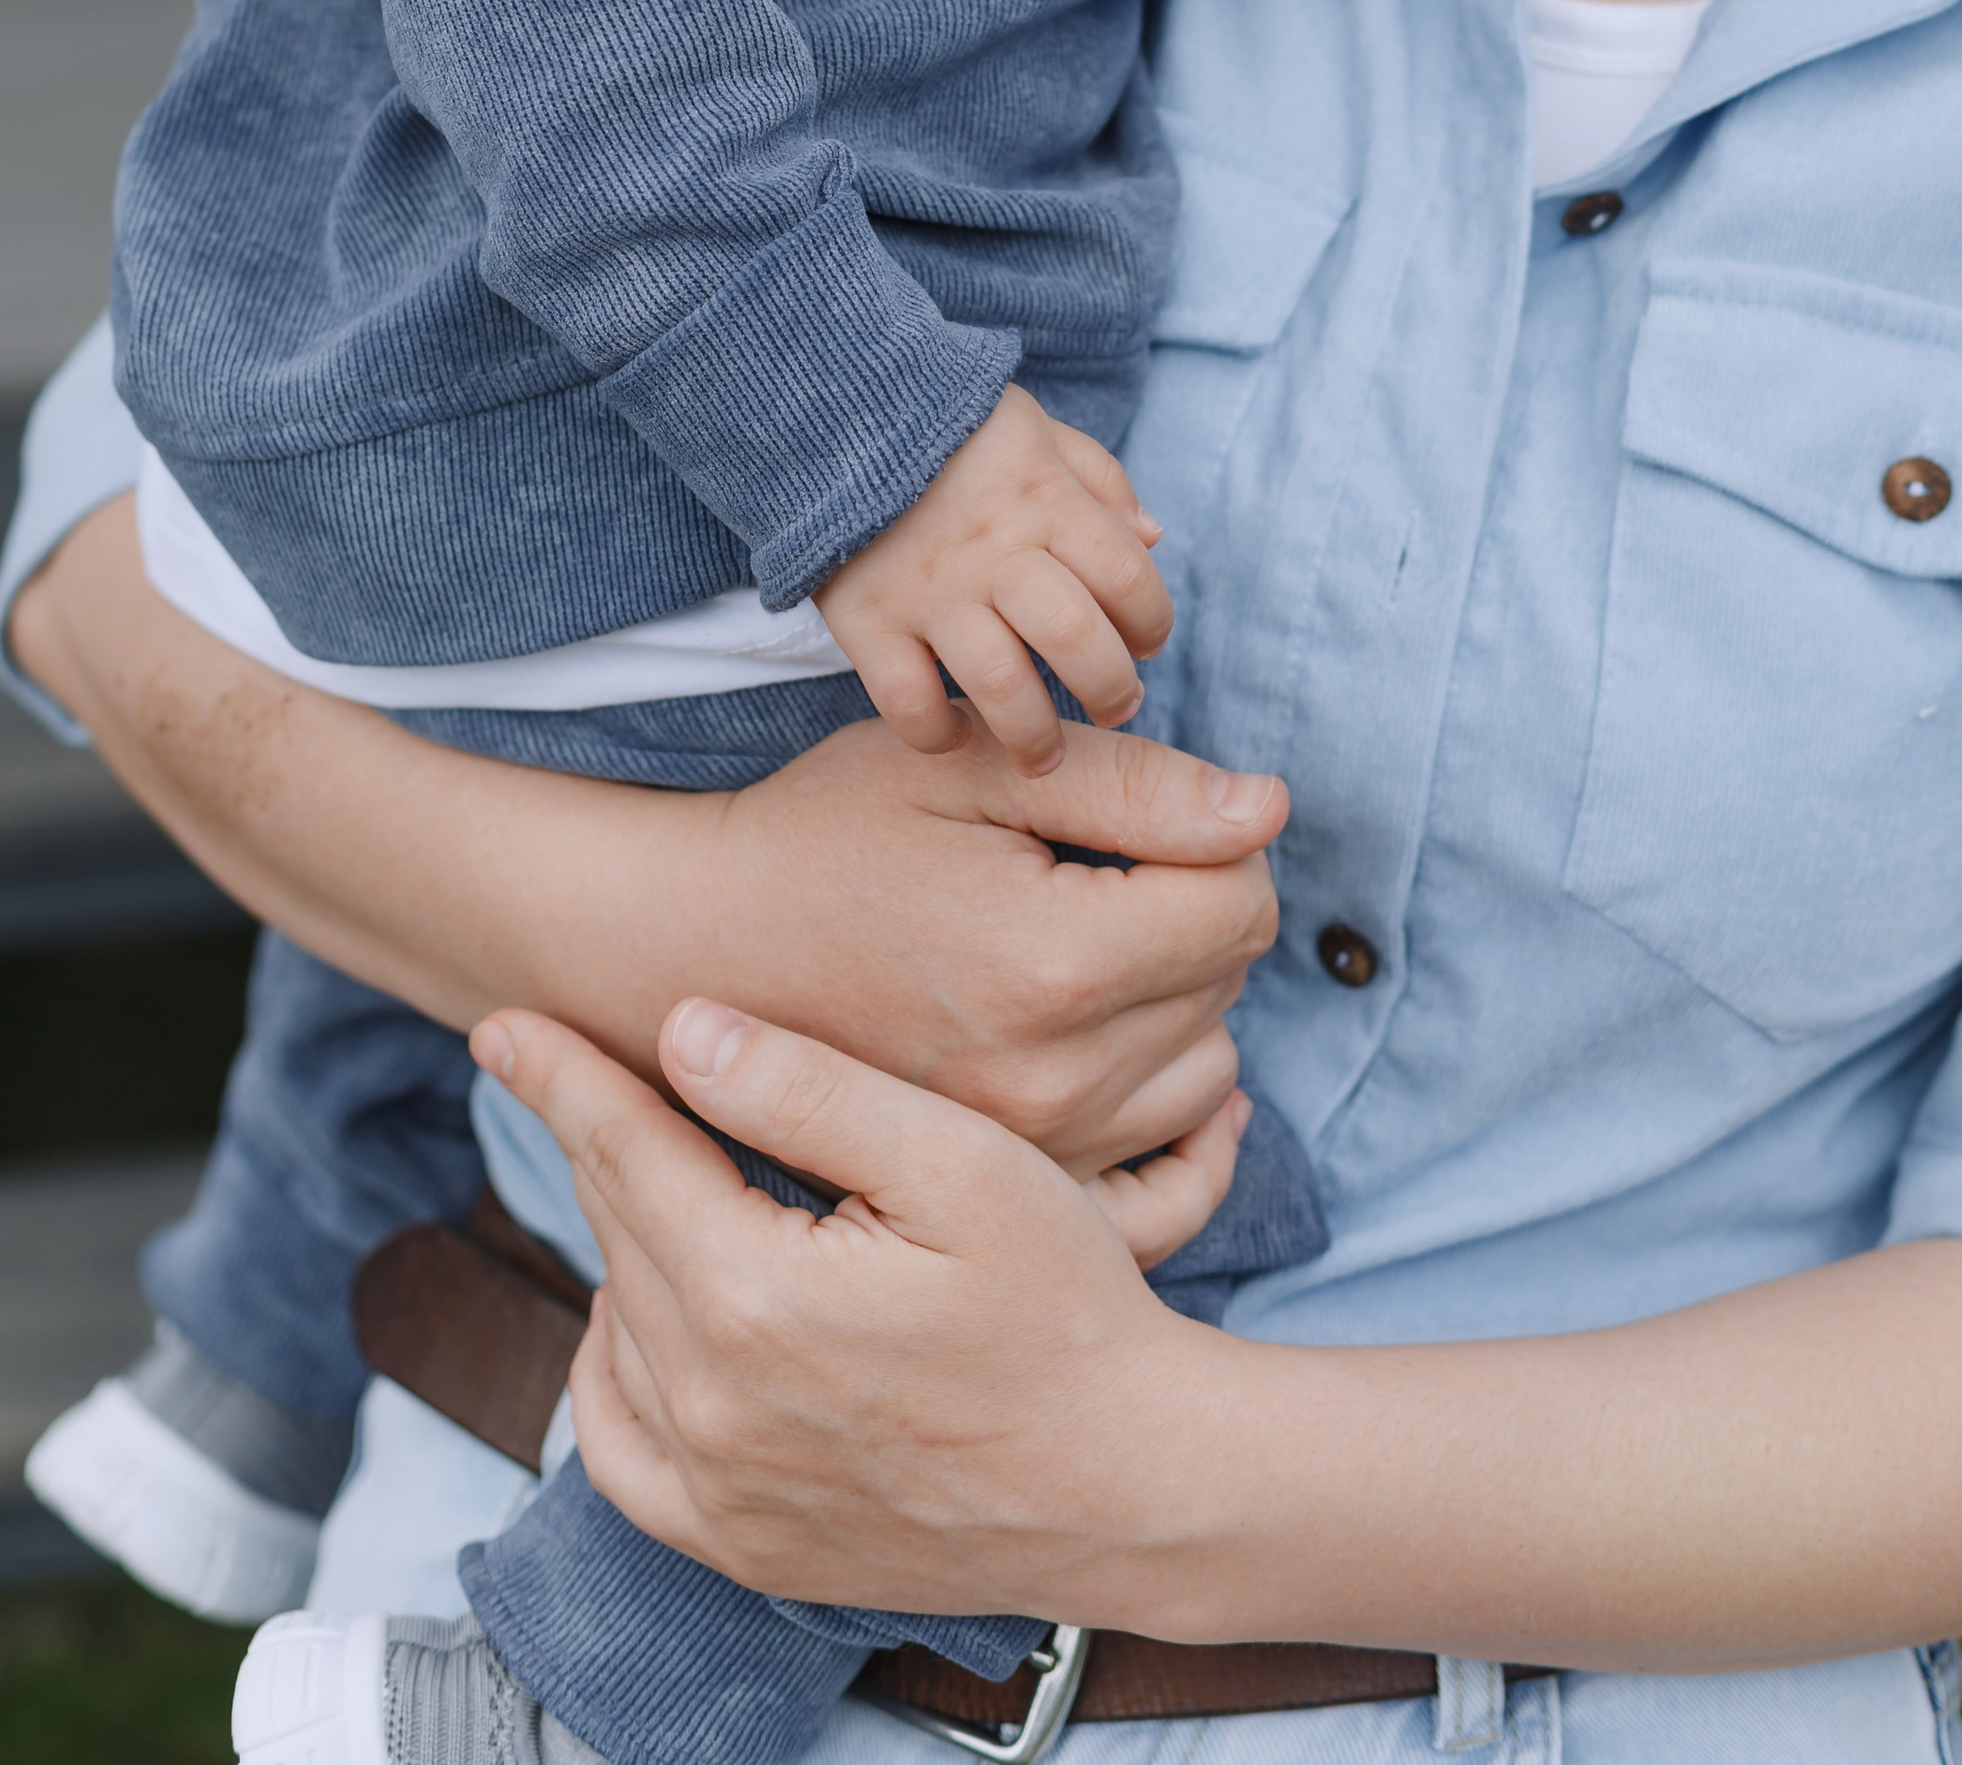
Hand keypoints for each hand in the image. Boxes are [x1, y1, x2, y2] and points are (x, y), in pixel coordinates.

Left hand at [474, 999, 1231, 1627]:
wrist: (1133, 1482)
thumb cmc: (1066, 1304)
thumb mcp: (960, 1162)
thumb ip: (812, 1093)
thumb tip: (682, 1032)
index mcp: (754, 1296)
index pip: (623, 1152)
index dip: (561, 1075)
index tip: (500, 1022)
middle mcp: (711, 1406)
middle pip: (619, 1228)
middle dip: (599, 1137)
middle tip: (585, 1068)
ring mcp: (720, 1492)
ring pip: (618, 1325)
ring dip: (621, 1240)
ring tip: (651, 1172)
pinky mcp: (744, 1547)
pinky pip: (622, 1454)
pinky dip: (616, 1374)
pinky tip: (647, 1318)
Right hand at [699, 717, 1282, 1178]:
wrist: (694, 949)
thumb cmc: (827, 833)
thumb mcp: (971, 768)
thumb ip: (1134, 786)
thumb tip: (1267, 811)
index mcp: (1052, 963)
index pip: (1240, 902)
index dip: (1211, 837)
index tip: (1136, 817)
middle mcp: (1057, 1079)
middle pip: (1227, 983)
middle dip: (1190, 911)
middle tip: (1093, 871)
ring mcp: (1036, 1154)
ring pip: (1206, 1069)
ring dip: (1176, 1003)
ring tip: (1082, 947)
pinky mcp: (1014, 1193)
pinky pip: (1168, 1176)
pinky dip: (1174, 1109)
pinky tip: (1141, 1050)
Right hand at [816, 385, 1171, 773]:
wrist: (833, 411)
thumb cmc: (952, 428)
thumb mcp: (1037, 429)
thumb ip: (1100, 479)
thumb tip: (1152, 537)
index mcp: (1044, 498)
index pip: (1128, 577)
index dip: (1153, 623)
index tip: (1145, 642)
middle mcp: (993, 549)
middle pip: (1075, 640)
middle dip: (1110, 691)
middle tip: (1114, 707)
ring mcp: (927, 589)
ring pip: (1000, 686)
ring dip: (1034, 737)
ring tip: (1043, 755)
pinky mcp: (866, 618)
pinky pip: (908, 701)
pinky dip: (936, 733)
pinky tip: (955, 732)